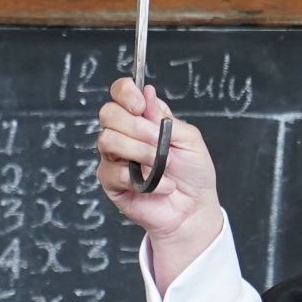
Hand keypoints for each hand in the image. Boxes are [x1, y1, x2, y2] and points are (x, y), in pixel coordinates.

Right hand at [97, 77, 224, 286]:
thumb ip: (166, 118)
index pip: (120, 92)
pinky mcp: (111, 182)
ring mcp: (114, 158)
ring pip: (107, 140)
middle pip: (108, 113)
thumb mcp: (190, 139)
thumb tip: (148, 93)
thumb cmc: (193, 173)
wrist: (194, 209)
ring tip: (161, 165)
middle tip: (157, 143)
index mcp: (141, 119)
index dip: (126, 93)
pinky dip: (142, 179)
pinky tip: (160, 185)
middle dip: (136, 127)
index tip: (141, 106)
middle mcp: (124, 134)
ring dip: (139, 152)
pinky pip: (113, 171)